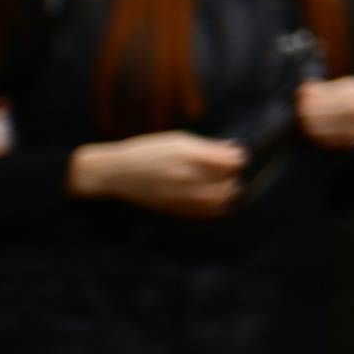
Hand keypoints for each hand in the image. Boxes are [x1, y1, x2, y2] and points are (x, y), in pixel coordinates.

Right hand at [67, 132, 245, 216]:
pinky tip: (220, 202)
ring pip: (216, 199)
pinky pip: (201, 212)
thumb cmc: (146, 151)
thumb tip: (233, 149)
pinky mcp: (171, 207)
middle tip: (235, 172)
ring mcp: (177, 193)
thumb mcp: (177, 140)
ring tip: (231, 187)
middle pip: (225, 181)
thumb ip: (207, 146)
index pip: (227, 161)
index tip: (240, 156)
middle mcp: (183, 175)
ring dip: (229, 193)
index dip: (239, 158)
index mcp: (186, 154)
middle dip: (234, 176)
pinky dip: (215, 208)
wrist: (114, 173)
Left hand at [295, 77, 353, 148]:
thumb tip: (304, 87)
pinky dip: (317, 135)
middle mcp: (347, 115)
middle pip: (308, 116)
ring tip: (312, 116)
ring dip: (308, 123)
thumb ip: (329, 88)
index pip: (311, 100)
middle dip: (302, 110)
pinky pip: (322, 142)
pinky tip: (322, 128)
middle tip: (305, 105)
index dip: (303, 96)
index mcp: (349, 96)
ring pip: (312, 131)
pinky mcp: (346, 143)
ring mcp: (346, 131)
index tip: (304, 92)